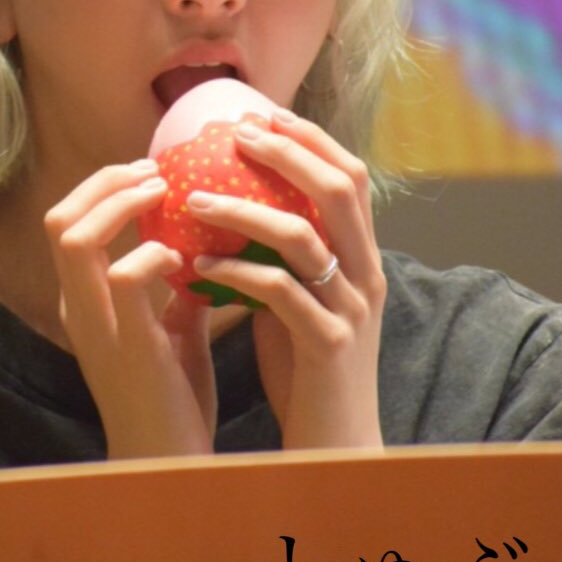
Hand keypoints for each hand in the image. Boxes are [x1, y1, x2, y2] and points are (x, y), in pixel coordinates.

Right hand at [45, 161, 215, 459]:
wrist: (171, 465)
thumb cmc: (173, 400)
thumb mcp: (172, 329)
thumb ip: (177, 286)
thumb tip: (206, 239)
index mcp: (81, 304)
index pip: (67, 223)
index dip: (102, 186)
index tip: (151, 172)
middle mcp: (76, 310)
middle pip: (59, 218)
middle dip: (106, 182)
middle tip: (155, 172)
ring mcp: (95, 328)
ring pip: (75, 237)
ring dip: (123, 204)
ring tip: (165, 194)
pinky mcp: (126, 346)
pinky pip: (123, 277)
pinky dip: (153, 254)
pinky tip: (185, 259)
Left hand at [187, 109, 384, 450]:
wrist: (335, 447)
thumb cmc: (306, 373)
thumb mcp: (297, 302)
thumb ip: (280, 259)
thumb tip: (230, 209)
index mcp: (363, 260)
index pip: (351, 178)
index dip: (311, 139)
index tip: (262, 114)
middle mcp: (367, 276)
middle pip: (338, 189)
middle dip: (288, 152)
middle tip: (235, 134)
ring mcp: (351, 310)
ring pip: (303, 236)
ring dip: (244, 208)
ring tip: (194, 198)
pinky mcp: (327, 345)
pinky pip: (280, 293)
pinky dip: (236, 273)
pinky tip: (197, 268)